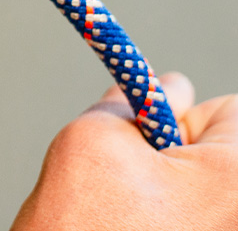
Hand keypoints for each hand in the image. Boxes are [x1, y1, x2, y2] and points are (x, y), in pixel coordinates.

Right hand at [12, 72, 237, 229]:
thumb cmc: (82, 224)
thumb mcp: (94, 135)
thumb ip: (133, 99)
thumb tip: (169, 88)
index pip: (227, 111)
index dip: (176, 117)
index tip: (146, 143)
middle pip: (220, 157)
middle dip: (176, 157)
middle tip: (136, 184)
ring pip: (203, 195)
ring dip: (171, 196)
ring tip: (132, 217)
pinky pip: (192, 221)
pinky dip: (169, 223)